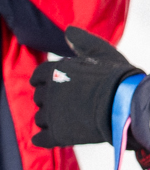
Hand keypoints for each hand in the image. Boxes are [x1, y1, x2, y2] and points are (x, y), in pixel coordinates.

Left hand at [28, 26, 143, 148]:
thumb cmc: (119, 78)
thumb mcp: (102, 53)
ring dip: (51, 119)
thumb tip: (68, 30)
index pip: (38, 77)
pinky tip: (54, 136)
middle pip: (39, 98)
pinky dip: (44, 138)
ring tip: (72, 119)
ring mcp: (52, 114)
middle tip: (72, 104)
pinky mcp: (58, 134)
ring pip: (41, 118)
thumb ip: (82, 42)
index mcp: (54, 70)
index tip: (57, 87)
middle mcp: (48, 91)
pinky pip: (41, 139)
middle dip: (51, 101)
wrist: (131, 105)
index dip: (46, 82)